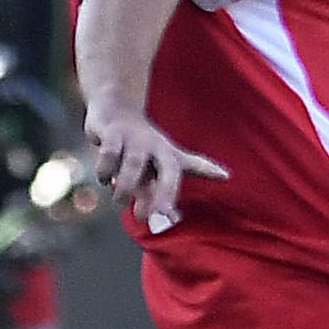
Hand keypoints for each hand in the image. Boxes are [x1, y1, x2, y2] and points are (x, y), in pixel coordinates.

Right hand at [84, 99, 228, 229]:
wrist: (115, 108)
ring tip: (120, 203)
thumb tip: (171, 220)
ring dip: (126, 187)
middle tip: (159, 220)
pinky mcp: (111, 133)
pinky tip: (103, 180)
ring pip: (134, 165)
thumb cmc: (139, 147)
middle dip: (164, 195)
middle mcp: (156, 147)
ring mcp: (134, 139)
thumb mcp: (155, 167)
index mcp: (170, 156)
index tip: (225, 176)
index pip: (192, 165)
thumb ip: (162, 194)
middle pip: (167, 170)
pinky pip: (109, 155)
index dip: (208, 170)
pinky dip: (105, 170)